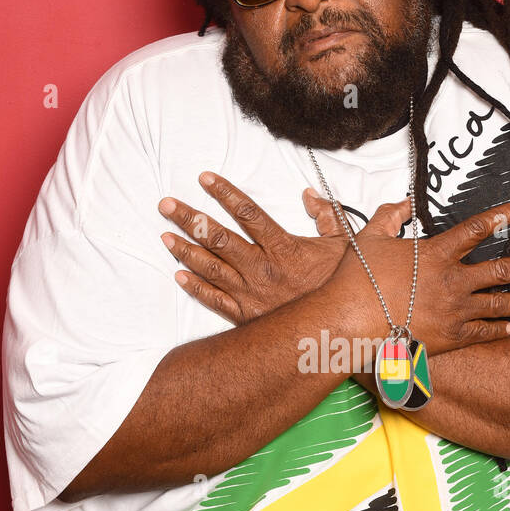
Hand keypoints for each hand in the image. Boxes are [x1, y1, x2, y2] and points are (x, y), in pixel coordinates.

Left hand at [158, 172, 411, 324]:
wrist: (340, 331)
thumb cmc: (342, 288)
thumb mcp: (345, 246)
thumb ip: (327, 216)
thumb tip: (310, 195)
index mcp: (283, 247)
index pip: (247, 213)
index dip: (225, 193)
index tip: (204, 179)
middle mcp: (262, 268)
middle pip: (218, 237)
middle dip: (190, 219)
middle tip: (166, 204)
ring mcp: (251, 293)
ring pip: (211, 267)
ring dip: (185, 250)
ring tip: (164, 235)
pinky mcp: (246, 316)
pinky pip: (215, 300)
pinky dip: (195, 288)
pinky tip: (178, 275)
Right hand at [323, 200, 509, 356]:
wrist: (348, 322)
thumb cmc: (355, 280)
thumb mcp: (369, 237)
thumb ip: (388, 215)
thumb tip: (402, 202)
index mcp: (436, 253)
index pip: (477, 228)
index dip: (501, 216)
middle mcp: (452, 280)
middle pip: (501, 269)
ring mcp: (454, 310)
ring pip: (498, 303)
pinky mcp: (449, 337)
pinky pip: (483, 332)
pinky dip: (501, 330)